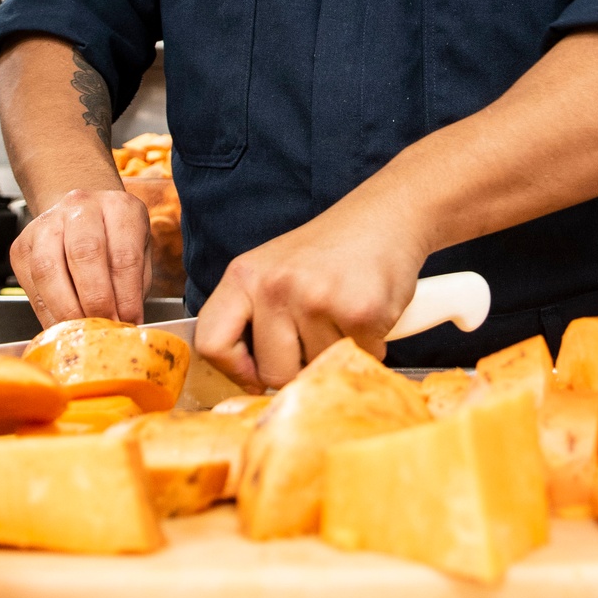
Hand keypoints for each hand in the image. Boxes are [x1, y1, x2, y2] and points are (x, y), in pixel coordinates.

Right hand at [11, 188, 151, 327]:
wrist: (82, 215)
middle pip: (84, 253)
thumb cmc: (115, 238)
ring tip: (81, 330)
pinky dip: (46, 311)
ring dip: (66, 307)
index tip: (129, 320)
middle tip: (104, 325)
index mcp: (118, 207)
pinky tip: (61, 326)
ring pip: (48, 268)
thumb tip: (126, 322)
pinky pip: (31, 284)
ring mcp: (46, 224)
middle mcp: (80, 208)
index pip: (123, 254)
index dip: (126, 295)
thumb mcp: (139, 252)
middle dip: (95, 299)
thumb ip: (134, 284)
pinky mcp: (21, 246)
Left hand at [193, 190, 427, 391]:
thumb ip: (254, 316)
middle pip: (273, 373)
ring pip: (317, 371)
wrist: (386, 217)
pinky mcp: (359, 312)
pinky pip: (358, 360)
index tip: (255, 373)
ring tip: (344, 315)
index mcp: (244, 275)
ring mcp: (317, 299)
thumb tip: (250, 380)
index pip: (211, 342)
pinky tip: (368, 315)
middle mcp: (275, 286)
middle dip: (300, 366)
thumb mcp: (273, 270)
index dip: (233, 370)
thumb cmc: (329, 252)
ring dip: (336, 354)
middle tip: (318, 333)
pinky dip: (369, 347)